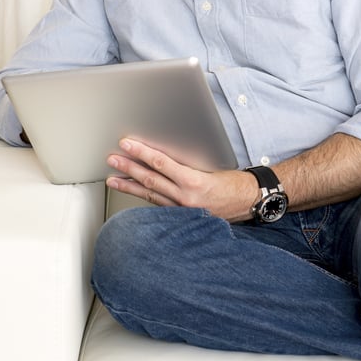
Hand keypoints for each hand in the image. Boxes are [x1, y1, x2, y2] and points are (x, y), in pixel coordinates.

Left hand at [105, 137, 257, 222]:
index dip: (141, 152)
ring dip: (130, 185)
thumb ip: (186, 162)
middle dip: (128, 167)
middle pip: (150, 179)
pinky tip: (133, 193)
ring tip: (113, 178)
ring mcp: (182, 210)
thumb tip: (161, 152)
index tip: (127, 144)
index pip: (160, 163)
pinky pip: (158, 206)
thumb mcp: (211, 165)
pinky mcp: (182, 216)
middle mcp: (185, 198)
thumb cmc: (233, 182)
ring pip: (150, 195)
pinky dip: (143, 198)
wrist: (249, 202)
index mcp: (193, 182)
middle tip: (112, 158)